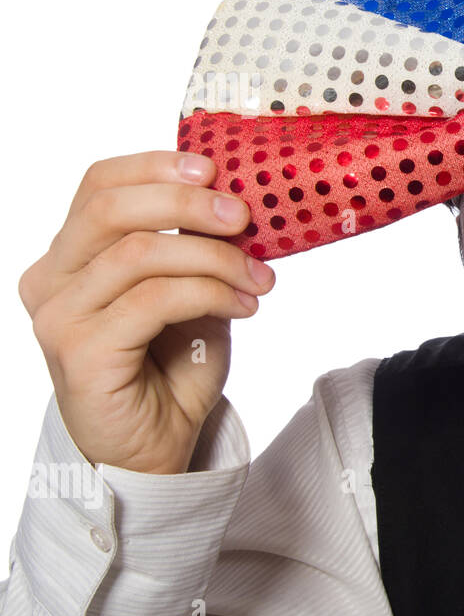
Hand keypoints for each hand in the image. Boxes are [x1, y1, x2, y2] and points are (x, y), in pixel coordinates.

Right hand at [18, 151, 275, 473]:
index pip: (99, 185)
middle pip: (113, 208)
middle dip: (189, 203)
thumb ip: (197, 250)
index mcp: (71, 256)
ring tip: (259, 279)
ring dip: (215, 258)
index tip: (215, 169)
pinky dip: (210, 293)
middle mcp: (52, 279)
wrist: (155, 449)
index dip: (156, 166)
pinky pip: (153, 299)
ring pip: (140, 253)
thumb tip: (238, 203)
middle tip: (245, 217)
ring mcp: (59, 315)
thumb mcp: (191, 293)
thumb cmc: (169, 369)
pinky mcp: (80, 350)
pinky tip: (245, 305)